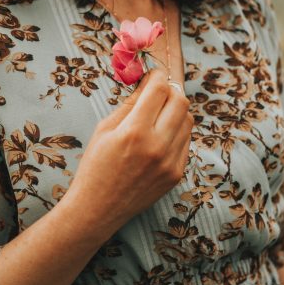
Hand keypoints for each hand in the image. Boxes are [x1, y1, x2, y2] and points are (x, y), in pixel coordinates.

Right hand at [65, 68, 193, 229]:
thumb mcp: (104, 129)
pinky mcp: (176, 174)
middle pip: (181, 102)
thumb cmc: (95, 166)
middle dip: (170, 91)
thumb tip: (148, 83)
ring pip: (188, 121)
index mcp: (134, 132)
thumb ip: (130, 104)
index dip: (157, 76)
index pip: (159, 90)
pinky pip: (186, 142)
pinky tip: (160, 135)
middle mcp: (157, 146)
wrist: (98, 209)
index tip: (153, 75)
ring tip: (158, 114)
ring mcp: (170, 162)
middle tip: (157, 92)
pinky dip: (176, 132)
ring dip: (175, 111)